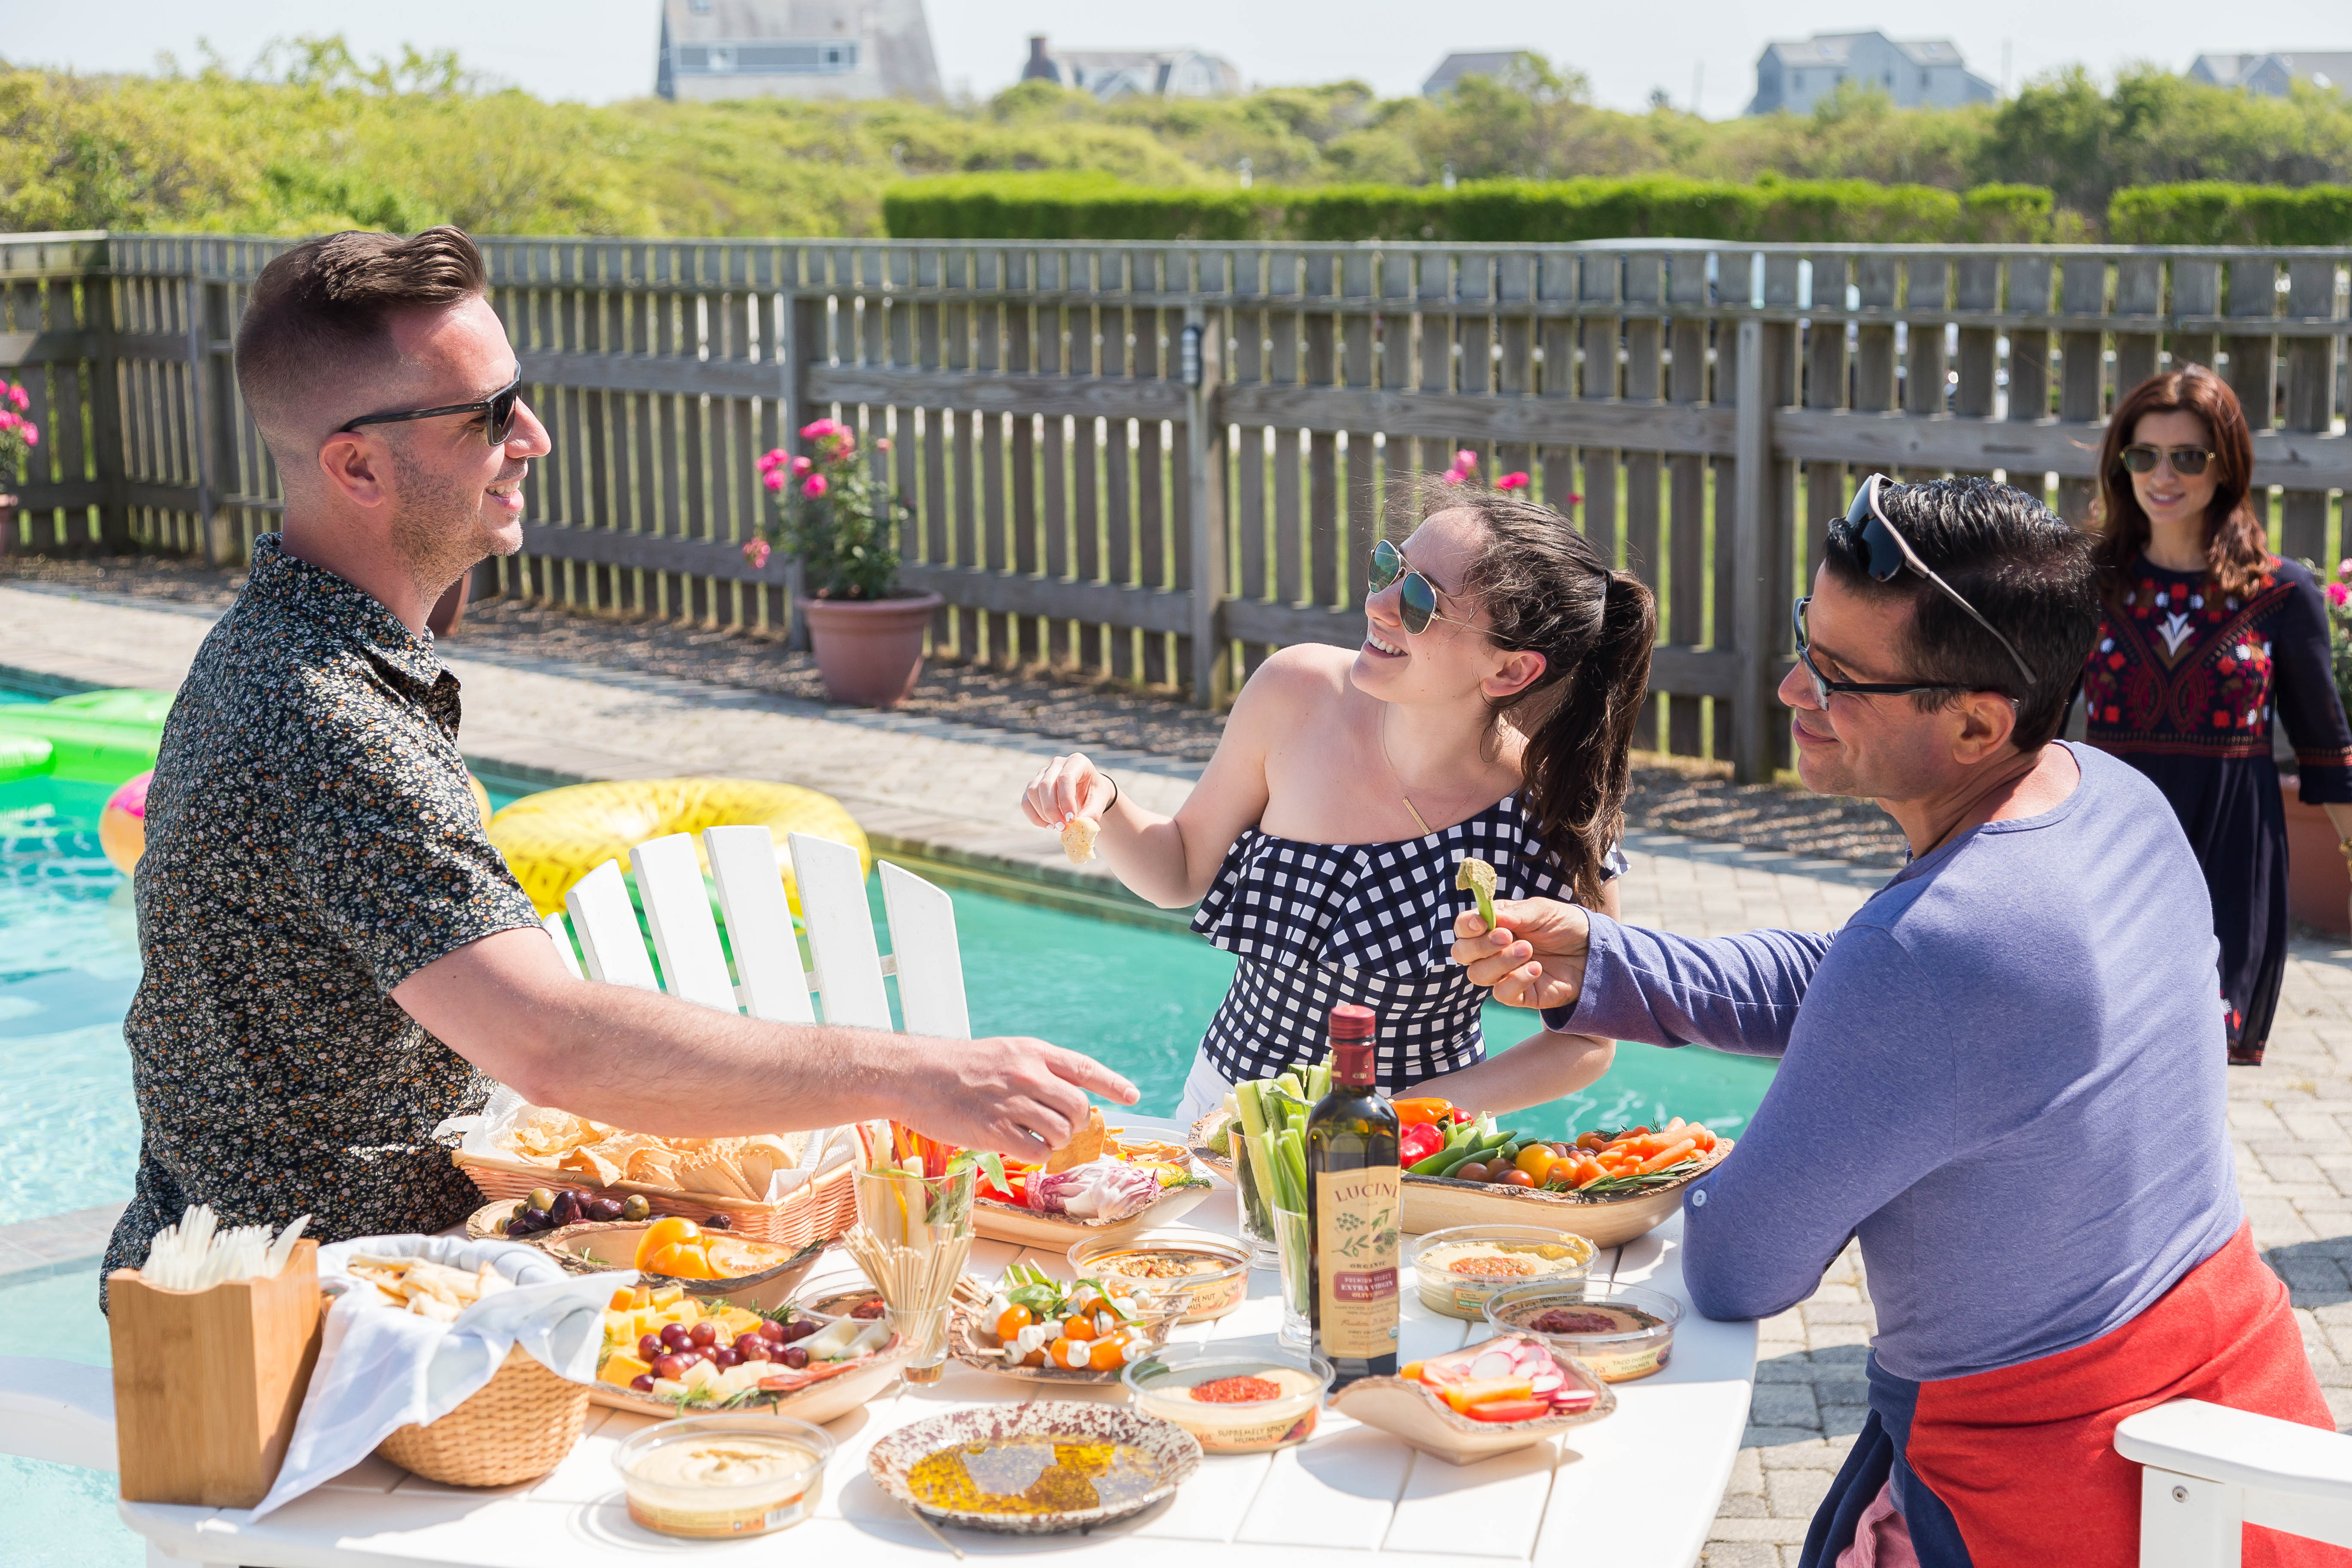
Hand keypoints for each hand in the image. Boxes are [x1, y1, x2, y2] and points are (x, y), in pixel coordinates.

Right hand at [900, 1034, 1138, 1158]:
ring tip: (1038, 1137)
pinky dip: (1037, 1154)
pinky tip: (1020, 1146)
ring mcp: (1012, 1103)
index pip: (1084, 1068)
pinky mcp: (995, 1131)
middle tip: (1062, 1128)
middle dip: (1077, 1123)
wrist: (916, 1075)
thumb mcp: (1004, 1052)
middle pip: (1078, 1107)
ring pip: (1061, 1132)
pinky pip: (1037, 1152)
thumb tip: (1066, 1095)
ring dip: (1057, 1141)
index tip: (1133, 1096)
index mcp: (1032, 1052)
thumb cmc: (958, 1066)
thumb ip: (1037, 1069)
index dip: (1113, 1083)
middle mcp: (1028, 1075)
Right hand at [1019, 752, 1113, 830]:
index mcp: (1077, 762)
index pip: (1066, 778)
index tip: (1071, 819)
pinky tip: (1048, 825)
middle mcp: (1058, 763)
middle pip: (1045, 785)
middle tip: (1062, 827)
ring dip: (1043, 814)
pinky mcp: (1033, 785)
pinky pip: (1026, 801)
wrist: (1088, 791)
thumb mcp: (1100, 801)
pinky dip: (1034, 817)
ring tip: (1057, 826)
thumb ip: (1092, 812)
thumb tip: (1080, 825)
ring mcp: (1043, 773)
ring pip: (1033, 792)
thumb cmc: (1094, 793)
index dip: (1066, 800)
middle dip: (1052, 810)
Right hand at [1450, 897, 1592, 1011]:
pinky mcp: (1520, 994)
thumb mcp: (1543, 911)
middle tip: (1507, 937)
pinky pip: (1502, 994)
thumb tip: (1489, 918)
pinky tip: (1536, 969)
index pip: (1464, 927)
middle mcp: (1493, 951)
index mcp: (1495, 926)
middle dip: (1480, 946)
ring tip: (1528, 951)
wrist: (1595, 950)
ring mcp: (1504, 974)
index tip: (1482, 923)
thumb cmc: (1567, 926)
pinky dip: (1515, 980)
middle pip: (1462, 953)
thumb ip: (1515, 914)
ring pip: (1478, 975)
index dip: (1466, 926)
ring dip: (1500, 961)